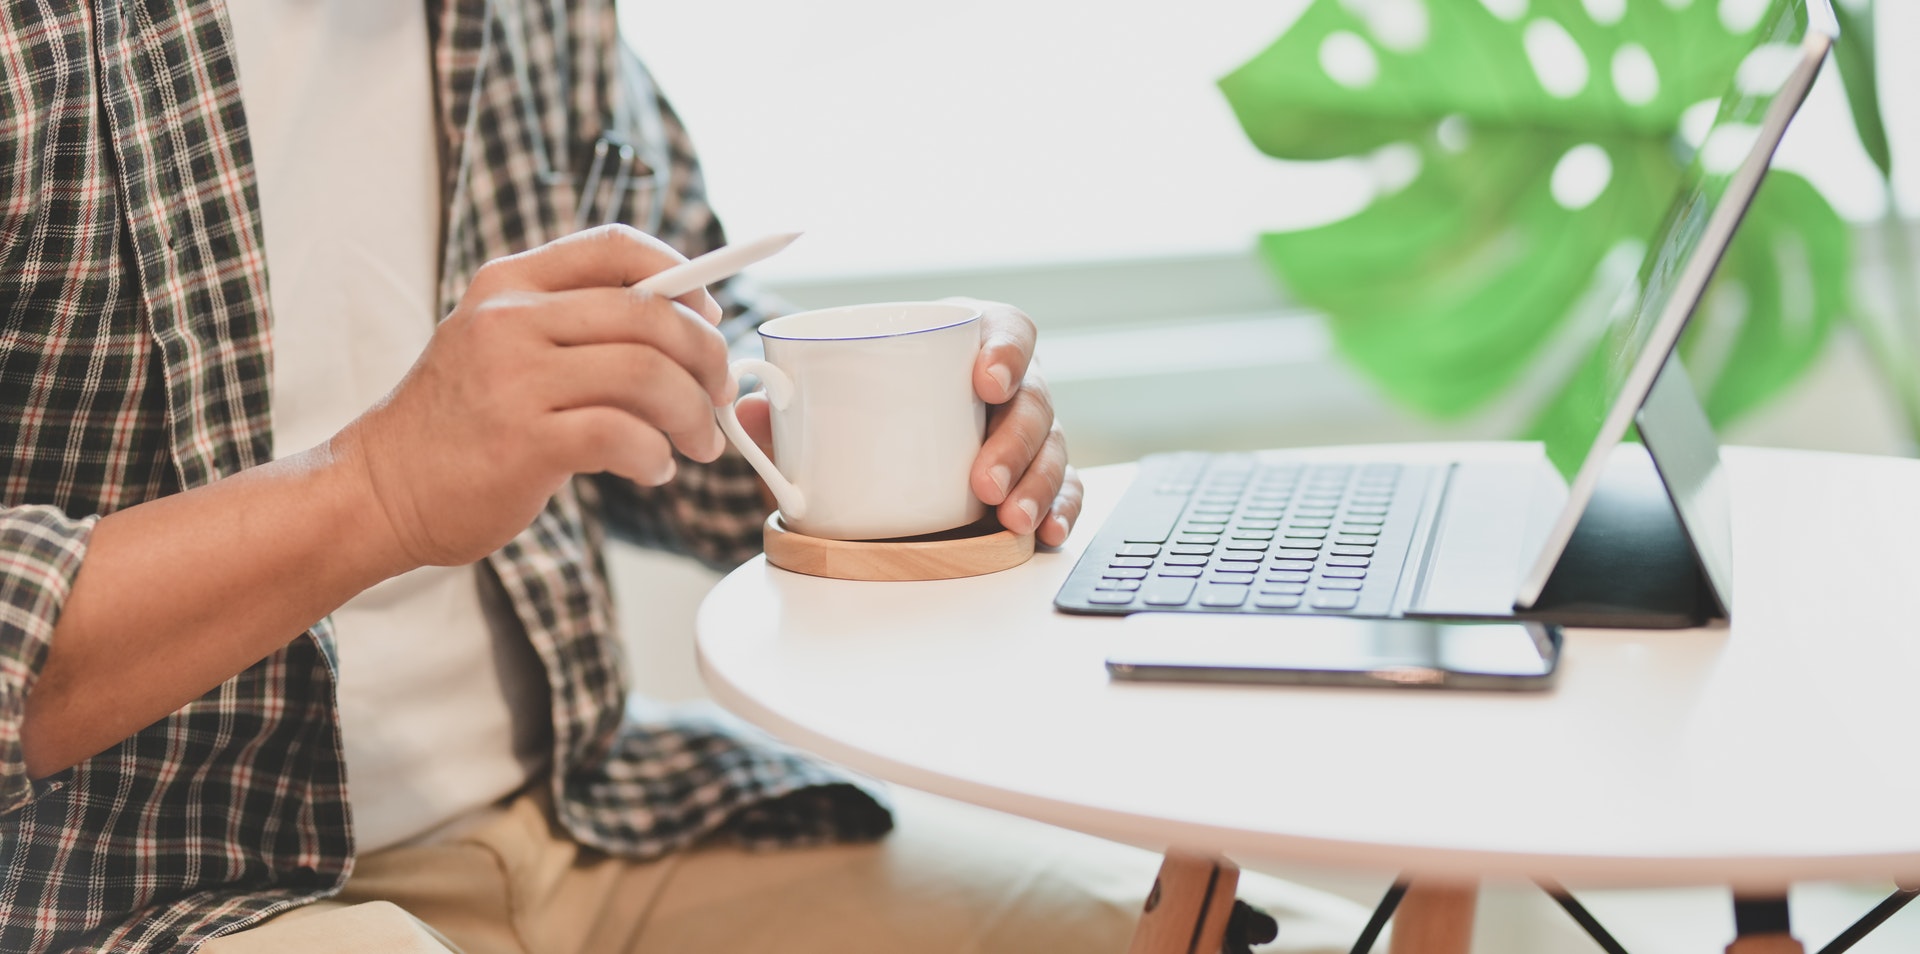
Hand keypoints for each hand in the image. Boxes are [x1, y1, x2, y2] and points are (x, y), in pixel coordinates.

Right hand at [337, 225, 732, 566]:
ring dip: (693, 414)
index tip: (711, 315)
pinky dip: (657, 455)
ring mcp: (515, 379)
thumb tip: (684, 328)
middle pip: (651, 313)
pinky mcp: (523, 441)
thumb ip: (574, 326)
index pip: (618, 246)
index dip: (685, 274)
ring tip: (697, 443)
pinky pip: (625, 435)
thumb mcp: (501, 345)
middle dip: (708, 357)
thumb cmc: (458, 424)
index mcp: (510, 284)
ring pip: (648, 374)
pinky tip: (653, 469)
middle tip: (721, 396)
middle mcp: (511, 320)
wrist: (379, 488)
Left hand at [733, 298, 1081, 546]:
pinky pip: (1063, 492)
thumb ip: (791, 413)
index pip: (1007, 331)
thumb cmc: (869, 415)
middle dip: (1015, 442)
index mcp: (968, 347)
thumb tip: (748, 407)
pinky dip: (1060, 511)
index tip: (985, 381)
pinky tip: (1044, 533)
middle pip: (1034, 400)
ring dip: (1036, 485)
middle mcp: (1009, 388)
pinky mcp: (1036, 480)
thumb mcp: (830, 412)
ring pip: (1052, 450)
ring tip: (1010, 517)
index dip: (1006, 352)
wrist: (880, 461)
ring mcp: (1028, 435)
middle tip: (982, 481)